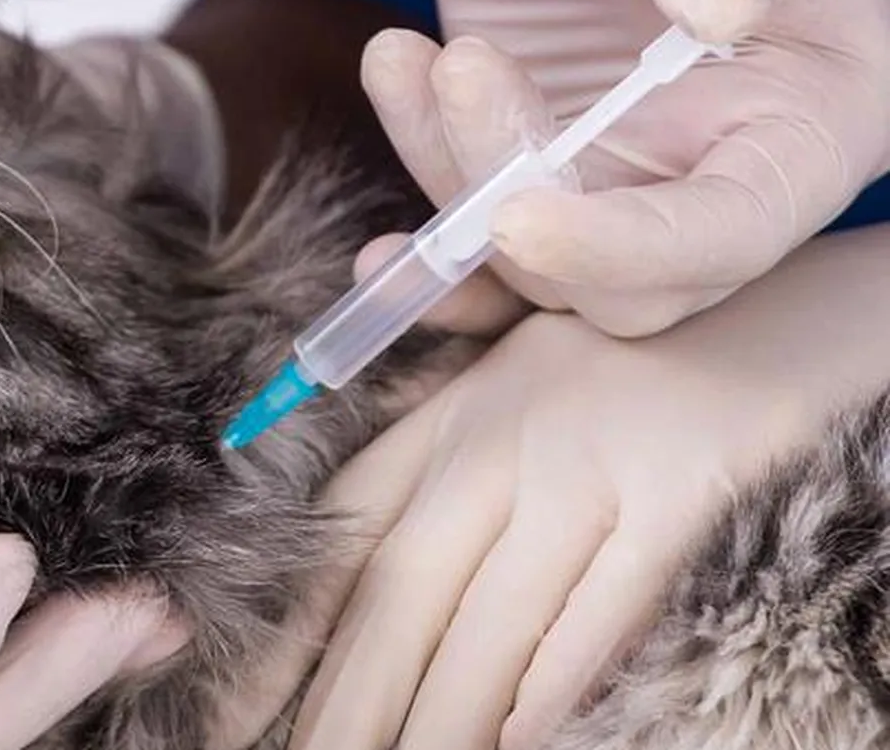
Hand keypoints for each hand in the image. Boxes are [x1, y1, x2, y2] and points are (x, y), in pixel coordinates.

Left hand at [277, 220, 889, 749]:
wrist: (765, 290)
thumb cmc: (622, 352)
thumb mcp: (504, 370)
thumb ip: (420, 421)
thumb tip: (314, 405)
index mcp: (447, 416)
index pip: (341, 538)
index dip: (285, 634)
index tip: (232, 711)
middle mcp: (502, 440)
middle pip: (400, 593)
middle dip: (345, 703)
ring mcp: (591, 465)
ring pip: (492, 617)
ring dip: (441, 719)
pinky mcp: (683, 489)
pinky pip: (609, 598)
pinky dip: (557, 671)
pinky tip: (514, 738)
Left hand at [417, 0, 889, 334]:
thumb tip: (716, 10)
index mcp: (818, 113)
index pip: (734, 231)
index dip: (627, 247)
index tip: (519, 218)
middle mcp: (729, 167)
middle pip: (628, 282)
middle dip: (519, 204)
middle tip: (462, 67)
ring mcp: (625, 175)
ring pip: (532, 264)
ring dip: (452, 176)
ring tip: (409, 53)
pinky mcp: (536, 166)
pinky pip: (479, 248)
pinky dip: (427, 246)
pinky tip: (379, 233)